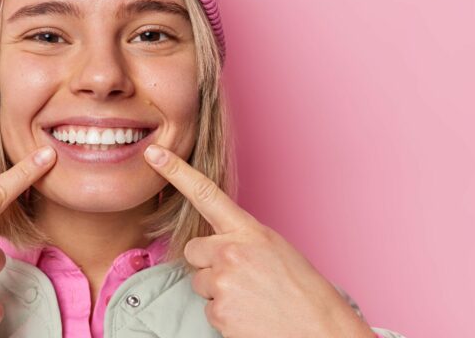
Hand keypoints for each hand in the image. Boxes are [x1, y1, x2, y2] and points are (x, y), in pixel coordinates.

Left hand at [143, 144, 375, 337]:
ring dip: (218, 290)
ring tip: (251, 299)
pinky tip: (249, 315)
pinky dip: (225, 315)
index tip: (154, 154)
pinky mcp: (219, 311)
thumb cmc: (302, 289)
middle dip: (207, 263)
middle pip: (193, 250)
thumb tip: (217, 243)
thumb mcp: (275, 249)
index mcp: (249, 231)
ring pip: (199, 281)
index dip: (177, 171)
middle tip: (240, 277)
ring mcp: (223, 282)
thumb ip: (242, 239)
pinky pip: (208, 308)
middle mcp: (231, 252)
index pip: (206, 194)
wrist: (320, 328)